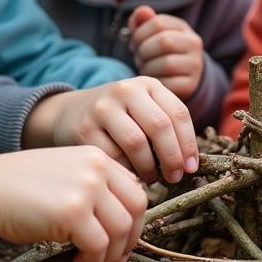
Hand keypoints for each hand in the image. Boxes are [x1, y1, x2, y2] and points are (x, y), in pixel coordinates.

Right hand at [0, 148, 146, 261]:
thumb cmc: (18, 188)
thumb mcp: (64, 175)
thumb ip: (93, 188)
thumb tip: (119, 225)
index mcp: (97, 157)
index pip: (134, 190)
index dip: (133, 221)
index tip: (121, 242)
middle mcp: (97, 167)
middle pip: (136, 209)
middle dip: (129, 240)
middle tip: (114, 261)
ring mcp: (87, 188)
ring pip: (120, 230)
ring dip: (108, 256)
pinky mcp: (73, 213)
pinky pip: (98, 246)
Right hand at [25, 77, 198, 184]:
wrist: (70, 113)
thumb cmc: (119, 118)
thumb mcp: (143, 109)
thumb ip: (166, 126)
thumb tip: (190, 163)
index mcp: (147, 84)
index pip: (178, 113)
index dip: (189, 144)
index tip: (191, 167)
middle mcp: (126, 90)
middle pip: (160, 126)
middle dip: (172, 157)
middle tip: (175, 177)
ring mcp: (103, 108)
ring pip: (137, 143)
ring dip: (149, 168)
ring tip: (152, 177)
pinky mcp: (84, 128)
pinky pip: (113, 157)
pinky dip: (126, 171)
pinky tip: (130, 175)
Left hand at [127, 5, 204, 100]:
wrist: (182, 75)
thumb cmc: (159, 52)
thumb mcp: (151, 35)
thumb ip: (142, 21)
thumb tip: (141, 11)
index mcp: (182, 27)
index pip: (158, 23)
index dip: (139, 33)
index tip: (134, 43)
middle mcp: (193, 43)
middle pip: (164, 41)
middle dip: (144, 50)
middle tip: (139, 57)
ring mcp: (195, 64)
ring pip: (168, 63)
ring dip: (148, 67)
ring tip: (145, 68)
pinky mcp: (191, 84)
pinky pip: (169, 83)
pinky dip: (156, 82)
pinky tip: (154, 79)